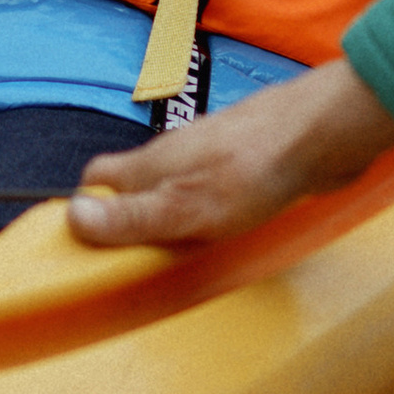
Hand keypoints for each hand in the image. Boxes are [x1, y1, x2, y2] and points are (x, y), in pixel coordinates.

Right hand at [67, 56, 393, 249]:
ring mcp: (211, 154)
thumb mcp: (183, 208)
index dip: (87, 207)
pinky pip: (214, 188)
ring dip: (171, 215)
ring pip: (175, 185)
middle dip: (131, 217)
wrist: (322, 136)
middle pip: (135, 183)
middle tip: (141, 258)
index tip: (91, 245)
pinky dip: (210, 210)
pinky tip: (228, 229)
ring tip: (182, 251)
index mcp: (151, 163)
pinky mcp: (245, 161)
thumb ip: (130, 217)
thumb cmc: (254, 169)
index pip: (96, 177)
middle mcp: (175, 153)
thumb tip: (71, 217)